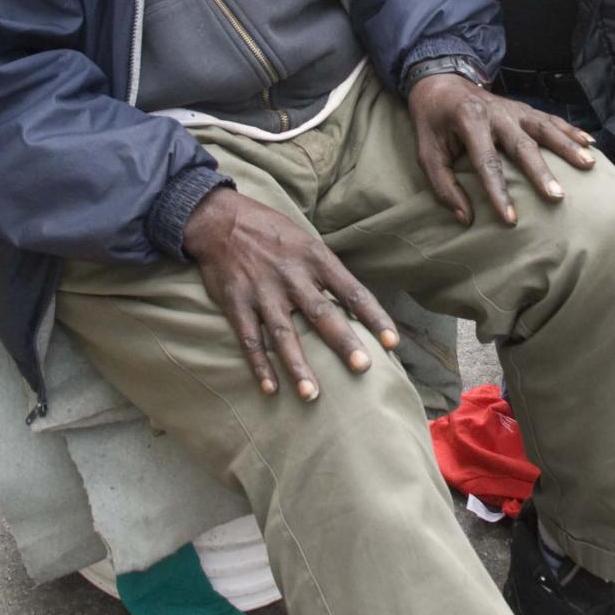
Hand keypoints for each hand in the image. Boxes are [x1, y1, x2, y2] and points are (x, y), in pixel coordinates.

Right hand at [184, 186, 397, 400]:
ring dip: (298, 366)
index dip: (374, 317)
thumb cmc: (272, 232)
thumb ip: (327, 271)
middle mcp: (292, 276)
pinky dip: (260, 365)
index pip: (352, 291)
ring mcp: (263, 292)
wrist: (221, 219)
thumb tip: (354, 302)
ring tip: (312, 395)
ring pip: (284, 334)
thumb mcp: (306, 241)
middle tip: (363, 367)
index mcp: (316, 258)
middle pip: (322, 314)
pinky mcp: (237, 303)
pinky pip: (250, 339)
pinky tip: (271, 388)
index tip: (393, 342)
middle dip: (343, 342)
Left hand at [407, 75, 593, 225]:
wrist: (441, 82)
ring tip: (589, 164)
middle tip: (557, 196)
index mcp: (468, 121)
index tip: (511, 218)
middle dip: (541, 172)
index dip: (498, 191)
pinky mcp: (524, 108)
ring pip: (545, 128)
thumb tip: (465, 217)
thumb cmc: (433, 123)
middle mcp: (496, 113)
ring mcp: (514, 109)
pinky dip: (572, 131)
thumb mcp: (426, 152)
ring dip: (568, 146)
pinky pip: (551, 119)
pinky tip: (590, 143)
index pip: (486, 161)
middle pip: (522, 145)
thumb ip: (442, 185)